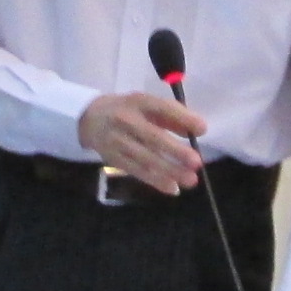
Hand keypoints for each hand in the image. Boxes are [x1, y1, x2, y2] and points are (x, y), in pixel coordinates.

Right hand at [77, 90, 204, 194]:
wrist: (88, 119)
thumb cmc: (127, 110)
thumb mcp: (146, 104)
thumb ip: (171, 116)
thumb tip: (197, 130)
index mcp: (138, 102)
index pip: (161, 108)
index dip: (182, 118)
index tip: (202, 129)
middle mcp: (126, 121)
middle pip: (152, 137)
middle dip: (175, 151)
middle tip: (196, 162)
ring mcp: (118, 141)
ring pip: (145, 159)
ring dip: (169, 171)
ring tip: (190, 180)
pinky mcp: (113, 159)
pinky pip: (137, 172)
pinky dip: (155, 181)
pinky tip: (172, 188)